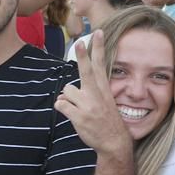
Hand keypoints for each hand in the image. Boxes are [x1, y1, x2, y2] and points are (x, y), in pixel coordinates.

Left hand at [55, 31, 131, 157]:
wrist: (114, 142)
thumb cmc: (106, 120)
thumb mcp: (103, 102)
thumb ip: (86, 92)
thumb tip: (65, 91)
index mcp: (103, 89)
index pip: (100, 64)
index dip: (98, 48)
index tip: (97, 32)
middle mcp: (96, 95)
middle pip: (86, 70)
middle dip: (83, 55)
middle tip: (79, 42)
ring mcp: (88, 106)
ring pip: (67, 90)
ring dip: (67, 97)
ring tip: (77, 108)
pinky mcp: (79, 116)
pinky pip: (61, 104)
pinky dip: (62, 107)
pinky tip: (70, 114)